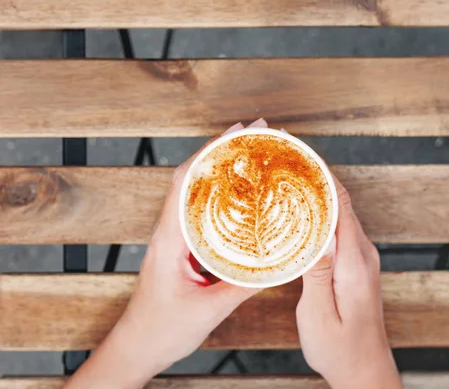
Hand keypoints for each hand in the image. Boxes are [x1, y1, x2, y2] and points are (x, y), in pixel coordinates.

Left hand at [66, 120, 265, 388]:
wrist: (136, 348)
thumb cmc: (161, 329)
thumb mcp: (208, 309)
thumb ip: (244, 286)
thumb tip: (280, 264)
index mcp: (170, 238)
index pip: (186, 182)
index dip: (211, 152)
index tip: (239, 131)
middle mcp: (170, 232)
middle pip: (194, 179)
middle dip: (224, 153)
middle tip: (257, 137)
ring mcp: (175, 240)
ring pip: (198, 196)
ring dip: (224, 174)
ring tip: (254, 160)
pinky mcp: (182, 251)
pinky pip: (204, 217)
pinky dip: (224, 201)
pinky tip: (244, 202)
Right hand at [296, 175, 401, 388]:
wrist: (365, 369)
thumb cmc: (341, 348)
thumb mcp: (320, 314)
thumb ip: (317, 273)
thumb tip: (315, 232)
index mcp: (354, 262)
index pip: (341, 205)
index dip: (322, 176)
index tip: (301, 155)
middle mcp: (363, 255)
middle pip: (342, 202)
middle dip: (316, 178)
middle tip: (286, 160)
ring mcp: (362, 259)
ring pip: (340, 214)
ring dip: (318, 194)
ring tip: (288, 179)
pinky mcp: (356, 266)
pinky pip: (340, 229)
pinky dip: (322, 215)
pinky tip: (301, 214)